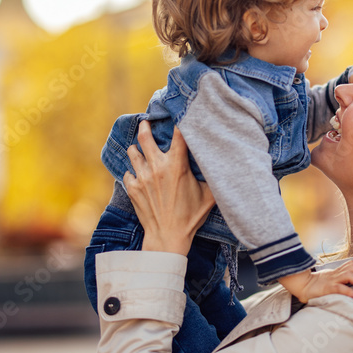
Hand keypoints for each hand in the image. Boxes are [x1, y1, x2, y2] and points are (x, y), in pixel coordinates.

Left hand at [123, 121, 215, 254]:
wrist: (167, 237)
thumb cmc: (190, 217)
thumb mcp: (209, 196)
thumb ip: (213, 178)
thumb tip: (225, 167)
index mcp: (176, 165)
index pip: (178, 134)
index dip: (179, 122)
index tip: (178, 115)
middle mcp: (157, 167)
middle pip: (145, 137)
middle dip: (146, 127)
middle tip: (146, 122)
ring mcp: (142, 177)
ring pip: (133, 153)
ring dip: (136, 148)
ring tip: (138, 147)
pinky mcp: (132, 188)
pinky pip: (128, 173)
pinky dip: (132, 172)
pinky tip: (138, 174)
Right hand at [278, 260, 352, 302]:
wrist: (302, 286)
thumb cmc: (316, 285)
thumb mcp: (329, 279)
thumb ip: (338, 279)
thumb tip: (352, 285)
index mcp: (336, 272)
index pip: (351, 264)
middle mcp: (335, 274)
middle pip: (352, 267)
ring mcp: (331, 280)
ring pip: (348, 274)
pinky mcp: (327, 288)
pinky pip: (340, 287)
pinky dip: (349, 291)